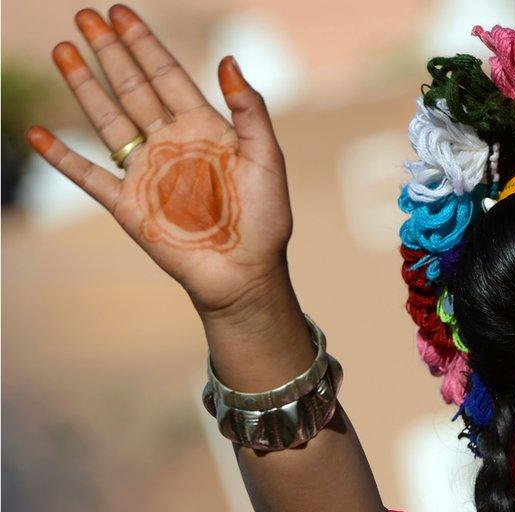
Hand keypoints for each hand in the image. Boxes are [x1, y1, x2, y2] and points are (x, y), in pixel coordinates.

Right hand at [27, 5, 292, 316]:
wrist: (246, 273)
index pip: (167, 75)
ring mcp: (146, 173)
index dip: (144, 43)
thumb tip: (227, 58)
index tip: (120, 11)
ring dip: (84, 86)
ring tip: (62, 49)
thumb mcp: (266, 158)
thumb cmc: (264, 219)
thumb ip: (249, 110)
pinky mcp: (128, 205)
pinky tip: (37, 132)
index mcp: (204, 128)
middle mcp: (170, 143)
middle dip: (109, 51)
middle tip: (84, 14)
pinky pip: (87, 176)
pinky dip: (61, 156)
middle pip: (132, 87)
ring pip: (107, 119)